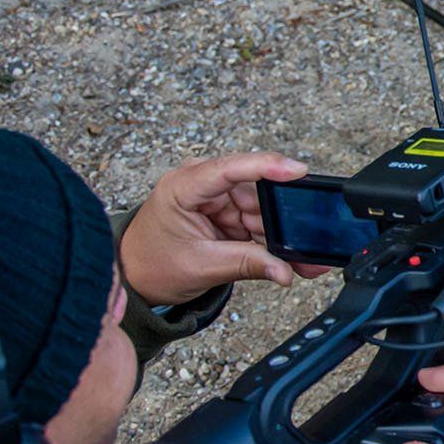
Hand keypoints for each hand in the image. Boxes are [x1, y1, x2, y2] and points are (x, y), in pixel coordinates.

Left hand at [119, 152, 331, 306]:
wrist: (135, 277)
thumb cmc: (151, 264)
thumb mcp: (200, 267)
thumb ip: (246, 264)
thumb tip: (285, 270)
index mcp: (183, 187)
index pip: (229, 169)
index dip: (267, 166)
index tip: (298, 171)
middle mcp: (203, 185)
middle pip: (256, 192)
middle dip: (283, 218)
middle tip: (307, 240)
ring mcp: (218, 199)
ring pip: (264, 210)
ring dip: (283, 235)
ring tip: (303, 259)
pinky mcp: (228, 213)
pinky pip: (260, 223)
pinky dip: (275, 242)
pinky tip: (293, 257)